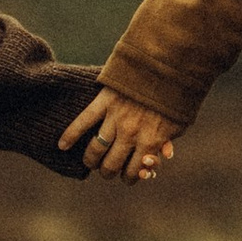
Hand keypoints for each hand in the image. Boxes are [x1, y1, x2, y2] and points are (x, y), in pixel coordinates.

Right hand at [58, 87, 179, 181]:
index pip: (134, 172)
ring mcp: (115, 118)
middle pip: (111, 165)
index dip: (130, 178)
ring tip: (92, 162)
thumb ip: (168, 142)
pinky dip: (70, 135)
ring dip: (92, 160)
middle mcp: (131, 134)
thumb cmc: (176, 94)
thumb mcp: (179, 123)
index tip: (127, 176)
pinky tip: (62, 146)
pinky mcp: (104, 102)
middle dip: (108, 172)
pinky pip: (83, 122)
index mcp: (151, 141)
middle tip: (108, 170)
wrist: (167, 62)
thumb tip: (160, 158)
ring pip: (96, 149)